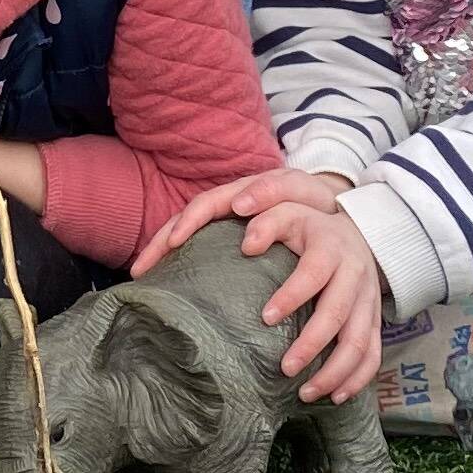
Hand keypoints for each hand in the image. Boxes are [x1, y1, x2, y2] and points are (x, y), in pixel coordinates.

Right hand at [139, 163, 344, 271]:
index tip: (175, 242)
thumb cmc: (317, 202)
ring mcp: (227, 222)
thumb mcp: (301, 191)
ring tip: (141, 275)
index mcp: (245, 191)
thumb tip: (238, 205)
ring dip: (160, 252)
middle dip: (161, 241)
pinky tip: (163, 282)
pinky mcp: (228, 240)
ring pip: (185, 232)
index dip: (189, 220)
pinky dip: (176, 262)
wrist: (331, 210)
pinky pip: (195, 248)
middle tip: (142, 268)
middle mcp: (230, 204)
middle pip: (186, 219)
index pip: (208, 203)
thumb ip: (274, 192)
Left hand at [239, 194, 386, 402]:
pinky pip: (374, 354)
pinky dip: (358, 379)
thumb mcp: (288, 212)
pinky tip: (336, 396)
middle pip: (339, 315)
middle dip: (313, 345)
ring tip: (306, 393)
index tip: (265, 317)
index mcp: (332, 249)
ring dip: (336, 372)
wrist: (357, 232)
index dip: (292, 295)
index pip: (313, 273)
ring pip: (360, 343)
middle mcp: (356, 276)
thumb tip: (246, 244)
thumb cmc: (310, 227)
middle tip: (285, 368)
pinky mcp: (375, 320)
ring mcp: (369, 301)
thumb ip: (266, 222)